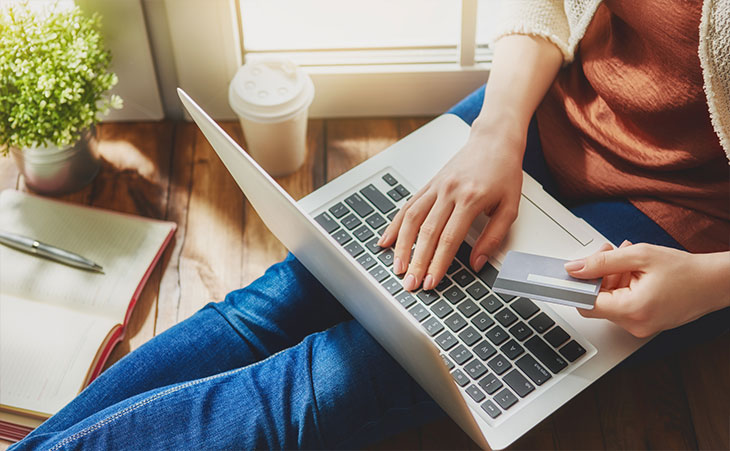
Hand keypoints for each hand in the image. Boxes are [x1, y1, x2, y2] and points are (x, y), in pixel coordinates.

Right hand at [378, 125, 523, 291]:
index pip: (450, 238)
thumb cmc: (504, 172)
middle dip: (417, 262)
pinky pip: (408, 206)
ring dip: (402, 246)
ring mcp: (436, 187)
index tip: (431, 281)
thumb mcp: (510, 207)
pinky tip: (387, 240)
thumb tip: (477, 262)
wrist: (494, 140)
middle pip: (427, 233)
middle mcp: (449, 192)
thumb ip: (494, 237)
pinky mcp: (429, 184)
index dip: (438, 263)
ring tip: (397, 267)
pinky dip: (395, 225)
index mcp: (471, 199)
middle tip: (410, 284)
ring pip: (412, 219)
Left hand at [565, 242, 729, 337]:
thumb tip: (574, 268)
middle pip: (597, 300)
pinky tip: (636, 271)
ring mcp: (640, 327)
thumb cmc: (686, 270)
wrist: (716, 283)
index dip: (577, 285)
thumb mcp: (639, 256)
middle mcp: (634, 324)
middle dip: (599, 274)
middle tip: (611, 252)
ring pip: (610, 301)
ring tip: (629, 259)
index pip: (586, 303)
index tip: (571, 272)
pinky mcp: (645, 323)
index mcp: (631, 310)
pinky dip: (624, 286)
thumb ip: (602, 262)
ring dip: (612, 278)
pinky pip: (623, 305)